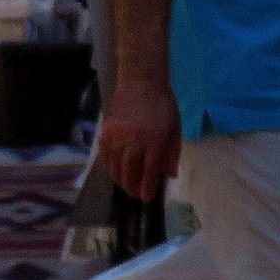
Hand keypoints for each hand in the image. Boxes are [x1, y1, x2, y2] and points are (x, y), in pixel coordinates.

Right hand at [97, 77, 181, 201]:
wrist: (141, 83)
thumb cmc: (163, 106)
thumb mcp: (175, 129)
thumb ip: (172, 153)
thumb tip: (169, 174)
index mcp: (155, 140)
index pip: (149, 170)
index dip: (146, 186)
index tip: (145, 197)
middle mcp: (134, 140)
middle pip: (129, 169)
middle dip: (131, 185)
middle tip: (133, 194)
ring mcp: (118, 135)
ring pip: (114, 163)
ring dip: (118, 177)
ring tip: (123, 185)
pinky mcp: (106, 129)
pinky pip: (104, 152)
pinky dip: (107, 163)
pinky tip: (111, 168)